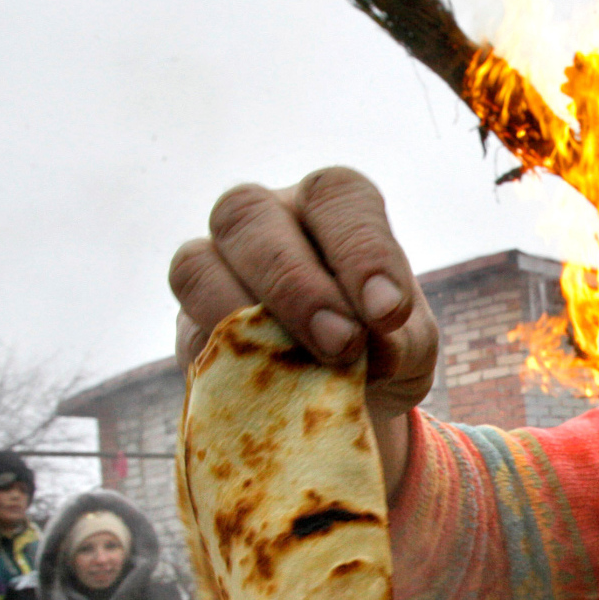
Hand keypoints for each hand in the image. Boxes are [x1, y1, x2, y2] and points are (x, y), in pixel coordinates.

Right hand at [170, 168, 438, 494]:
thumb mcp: (410, 347)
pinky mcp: (191, 327)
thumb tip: (371, 349)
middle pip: (249, 215)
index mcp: (329, 208)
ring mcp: (217, 268)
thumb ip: (400, 342)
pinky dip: (221, 358)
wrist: (343, 401)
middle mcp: (266, 221)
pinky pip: (188, 331)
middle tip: (342, 343)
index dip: (361, 249)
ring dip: (240, 313)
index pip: (337, 198)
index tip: (389, 312)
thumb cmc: (383, 350)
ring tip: (291, 366)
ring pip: (196, 263)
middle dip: (295, 283)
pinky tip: (260, 385)